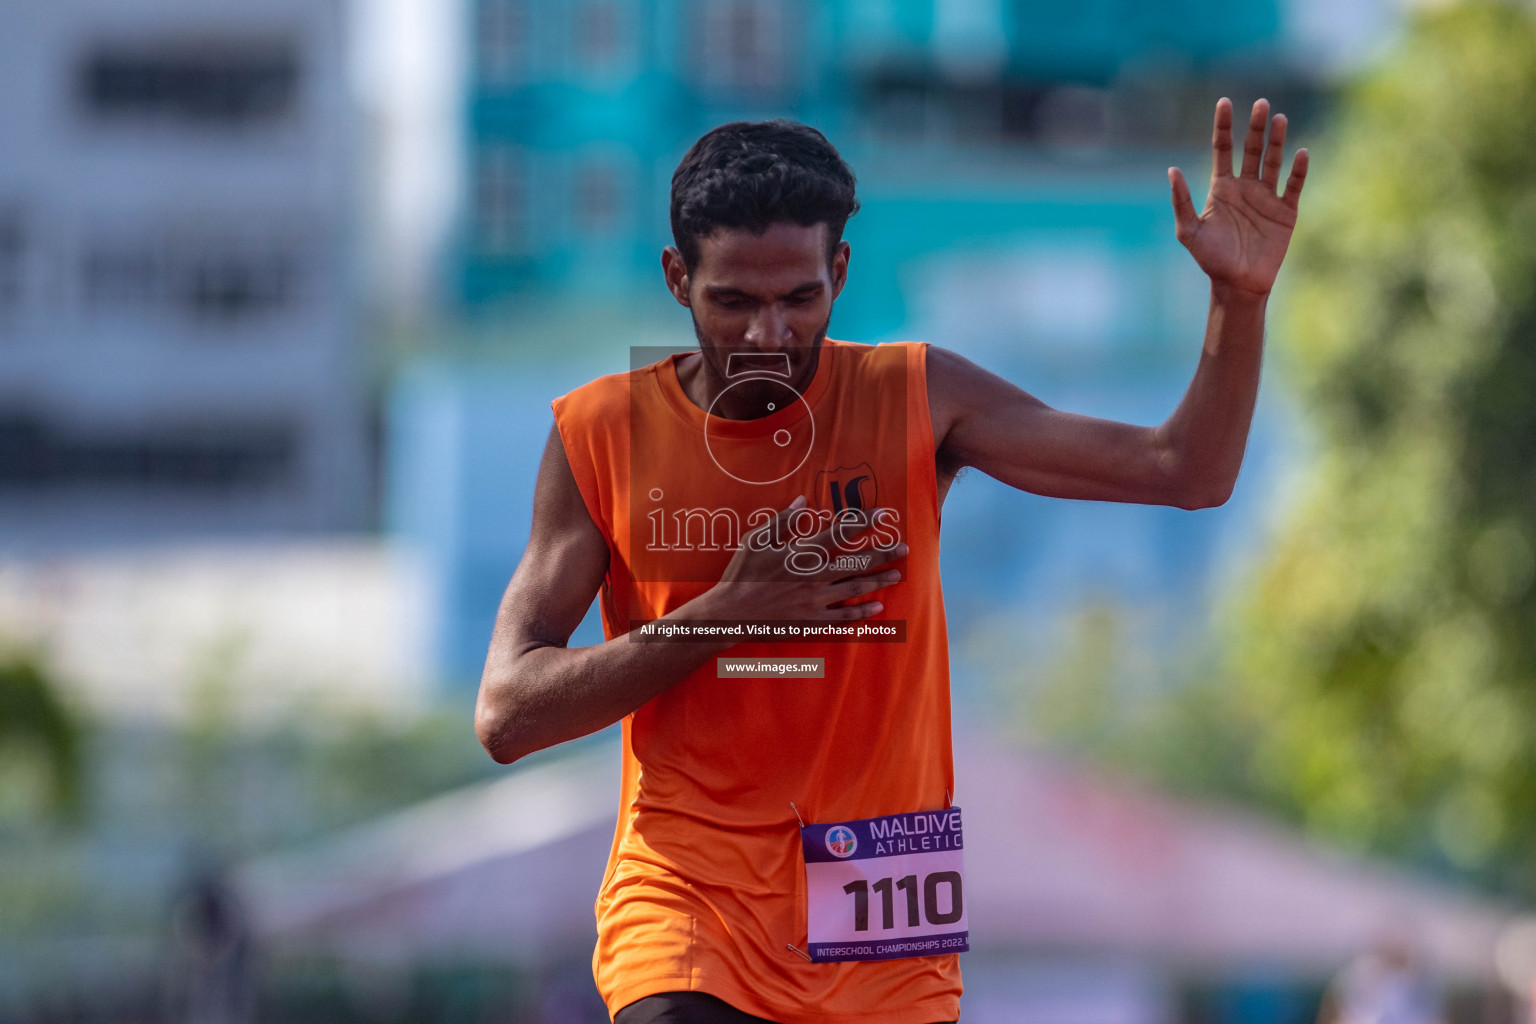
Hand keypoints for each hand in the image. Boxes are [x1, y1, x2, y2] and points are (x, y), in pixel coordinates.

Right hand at [691, 496, 906, 622]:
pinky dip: (862, 614)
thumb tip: (803, 502)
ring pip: (855, 588)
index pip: (841, 532)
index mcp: (802, 553)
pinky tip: (877, 608)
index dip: (864, 522)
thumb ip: (782, 521)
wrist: (730, 614)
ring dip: (879, 580)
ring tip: (897, 574)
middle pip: (857, 562)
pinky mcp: (812, 621)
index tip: (883, 515)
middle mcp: (814, 576)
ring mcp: (815, 600)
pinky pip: (843, 618)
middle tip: (904, 548)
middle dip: (883, 553)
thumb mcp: (756, 540)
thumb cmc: (741, 574)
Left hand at [1169, 97, 1308, 298]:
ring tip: (1278, 118)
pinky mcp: (1285, 212)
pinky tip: (1300, 153)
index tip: (1224, 102)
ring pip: (1273, 161)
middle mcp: (1245, 187)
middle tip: (1260, 104)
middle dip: (1255, 127)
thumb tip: (1171, 170)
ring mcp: (1267, 197)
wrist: (1237, 283)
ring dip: (1276, 140)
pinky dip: (1298, 170)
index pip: (1223, 149)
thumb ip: (1181, 201)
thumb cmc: (1211, 259)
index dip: (1223, 127)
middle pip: (1251, 149)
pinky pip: (1293, 186)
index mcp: (1222, 188)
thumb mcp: (1189, 231)